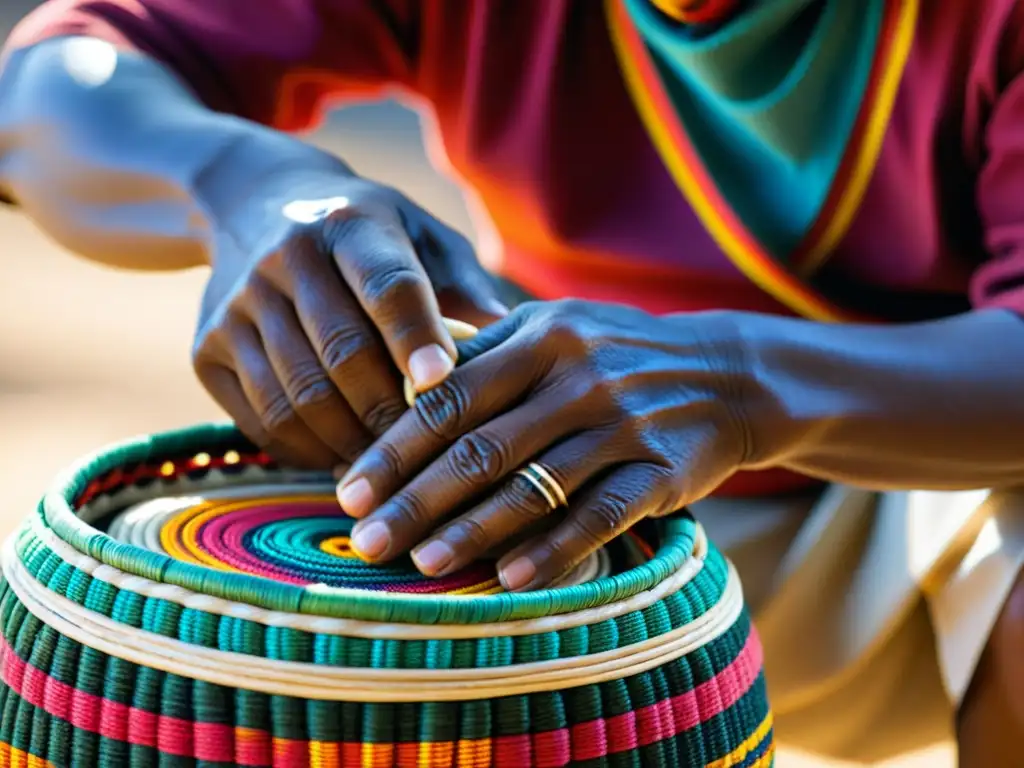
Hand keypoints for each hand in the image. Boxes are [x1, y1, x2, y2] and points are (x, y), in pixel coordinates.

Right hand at [191, 168, 507, 469]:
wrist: (251, 204)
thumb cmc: (365, 235)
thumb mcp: (419, 235)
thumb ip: (464, 289)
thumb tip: (516, 352)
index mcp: (349, 225)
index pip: (386, 285)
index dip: (415, 337)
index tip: (442, 381)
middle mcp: (284, 259)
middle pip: (343, 355)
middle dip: (393, 414)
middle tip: (432, 454)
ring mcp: (236, 305)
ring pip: (299, 398)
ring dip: (351, 445)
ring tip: (392, 469)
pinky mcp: (205, 348)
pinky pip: (262, 421)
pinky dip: (308, 452)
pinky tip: (344, 460)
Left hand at [336, 300, 757, 590]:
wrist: (727, 373)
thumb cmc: (618, 353)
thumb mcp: (555, 327)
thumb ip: (487, 352)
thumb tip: (404, 391)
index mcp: (539, 338)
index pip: (449, 397)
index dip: (394, 449)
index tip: (350, 493)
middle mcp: (577, 377)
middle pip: (480, 447)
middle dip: (416, 500)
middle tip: (366, 542)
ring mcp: (622, 424)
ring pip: (533, 486)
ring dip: (472, 531)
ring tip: (422, 565)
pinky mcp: (661, 471)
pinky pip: (598, 516)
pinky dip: (553, 550)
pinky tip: (509, 578)